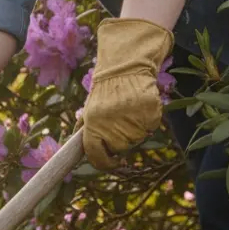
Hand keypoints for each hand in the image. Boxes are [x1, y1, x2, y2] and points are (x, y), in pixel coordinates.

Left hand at [81, 18, 173, 169]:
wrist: (125, 66)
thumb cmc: (105, 90)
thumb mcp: (89, 109)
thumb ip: (85, 130)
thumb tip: (78, 151)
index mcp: (93, 124)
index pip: (97, 155)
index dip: (104, 162)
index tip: (111, 163)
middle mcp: (112, 124)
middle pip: (120, 148)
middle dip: (120, 140)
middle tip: (119, 121)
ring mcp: (132, 120)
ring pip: (136, 139)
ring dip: (134, 130)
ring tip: (129, 111)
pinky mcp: (150, 113)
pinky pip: (150, 128)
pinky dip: (147, 121)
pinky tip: (140, 107)